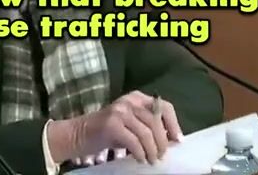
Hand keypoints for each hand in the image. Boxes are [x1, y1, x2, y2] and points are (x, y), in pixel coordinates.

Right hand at [48, 91, 182, 164]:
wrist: (80, 133)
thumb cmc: (108, 131)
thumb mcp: (130, 123)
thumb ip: (147, 125)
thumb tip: (169, 139)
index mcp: (137, 97)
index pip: (163, 106)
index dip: (173, 124)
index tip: (178, 141)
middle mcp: (129, 100)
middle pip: (156, 122)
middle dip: (162, 142)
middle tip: (161, 156)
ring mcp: (120, 111)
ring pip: (147, 133)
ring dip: (152, 150)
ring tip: (152, 160)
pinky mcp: (112, 124)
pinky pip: (134, 141)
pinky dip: (141, 153)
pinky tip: (141, 159)